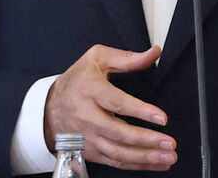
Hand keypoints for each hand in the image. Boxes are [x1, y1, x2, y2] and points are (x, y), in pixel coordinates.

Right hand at [44, 45, 177, 170]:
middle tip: (169, 143)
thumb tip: (154, 53)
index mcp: (90, 90)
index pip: (118, 103)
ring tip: (167, 156)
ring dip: (144, 157)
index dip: (141, 111)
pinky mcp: (89, 151)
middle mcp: (87, 116)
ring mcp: (87, 137)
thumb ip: (128, 58)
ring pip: (117, 152)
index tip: (161, 118)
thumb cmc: (77, 81)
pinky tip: (154, 162)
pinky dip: (135, 165)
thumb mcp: (98, 59)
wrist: (48, 106)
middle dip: (146, 140)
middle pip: (119, 132)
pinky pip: (114, 161)